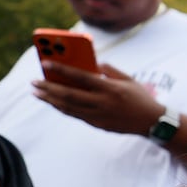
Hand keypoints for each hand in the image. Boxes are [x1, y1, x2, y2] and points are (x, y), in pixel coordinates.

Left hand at [33, 62, 162, 135]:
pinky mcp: (98, 124)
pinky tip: (53, 102)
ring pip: (68, 107)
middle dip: (48, 88)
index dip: (61, 69)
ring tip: (37, 93)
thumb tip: (91, 65)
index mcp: (110, 88)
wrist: (151, 122)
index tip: (46, 63)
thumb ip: (109, 70)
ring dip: (50, 100)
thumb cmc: (140, 97)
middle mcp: (102, 103)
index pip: (80, 77)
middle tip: (34, 82)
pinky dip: (61, 108)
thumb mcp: (128, 79)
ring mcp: (99, 115)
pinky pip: (75, 115)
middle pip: (69, 95)